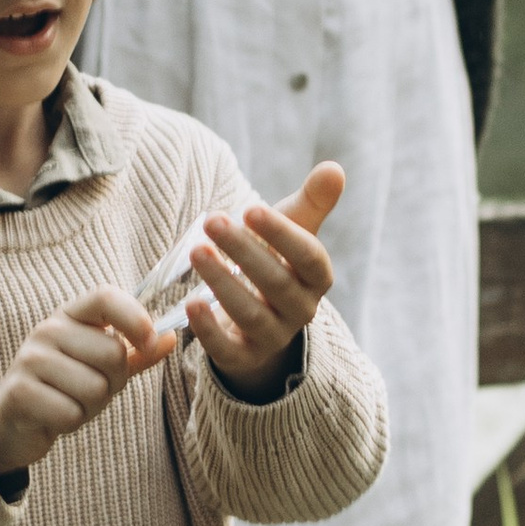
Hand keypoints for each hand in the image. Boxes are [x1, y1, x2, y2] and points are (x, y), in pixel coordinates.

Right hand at [0, 289, 176, 477]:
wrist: (12, 421)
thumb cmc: (63, 388)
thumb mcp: (99, 366)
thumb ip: (134, 353)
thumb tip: (170, 337)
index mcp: (70, 316)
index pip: (106, 297)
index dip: (135, 317)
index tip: (149, 342)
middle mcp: (48, 330)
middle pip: (111, 353)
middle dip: (112, 383)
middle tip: (90, 389)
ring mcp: (30, 359)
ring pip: (95, 388)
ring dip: (90, 406)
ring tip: (69, 402)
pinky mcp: (19, 392)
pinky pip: (71, 412)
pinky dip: (71, 422)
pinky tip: (54, 417)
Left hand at [173, 162, 345, 399]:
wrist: (261, 314)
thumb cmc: (277, 260)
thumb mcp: (294, 231)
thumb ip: (312, 202)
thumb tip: (334, 168)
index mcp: (317, 277)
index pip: (307, 256)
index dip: (280, 234)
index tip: (249, 208)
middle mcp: (301, 310)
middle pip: (276, 282)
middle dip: (243, 251)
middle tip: (211, 221)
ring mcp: (274, 336)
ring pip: (251, 314)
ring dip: (223, 283)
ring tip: (196, 252)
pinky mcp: (244, 357)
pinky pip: (229, 350)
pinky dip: (209, 330)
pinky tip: (190, 303)